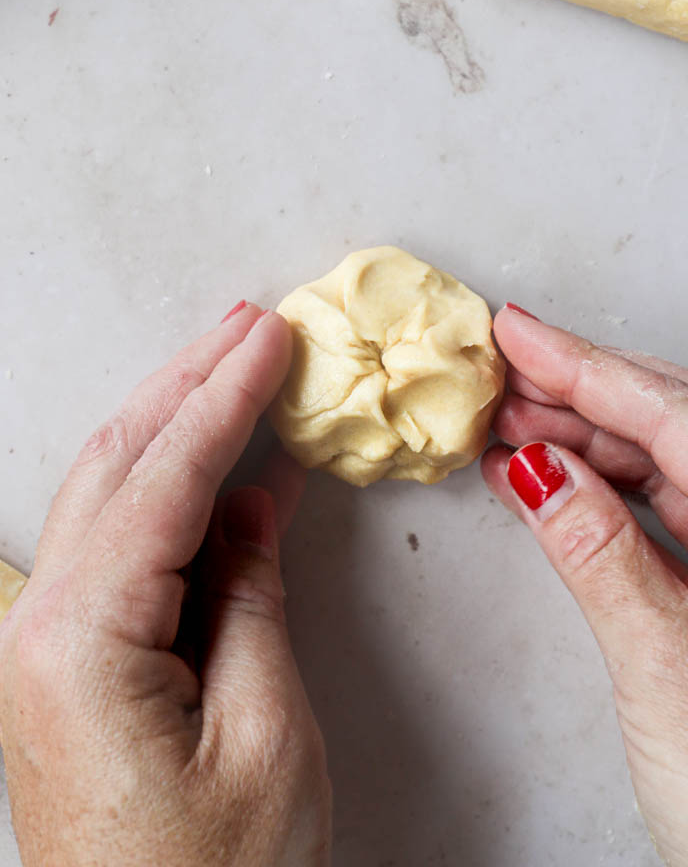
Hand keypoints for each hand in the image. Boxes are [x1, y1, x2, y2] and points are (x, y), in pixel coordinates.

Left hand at [0, 304, 330, 866]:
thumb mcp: (265, 732)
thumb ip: (254, 597)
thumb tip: (257, 501)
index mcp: (80, 638)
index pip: (164, 478)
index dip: (225, 397)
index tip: (274, 338)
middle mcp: (41, 627)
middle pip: (117, 463)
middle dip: (188, 384)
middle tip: (253, 327)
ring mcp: (46, 644)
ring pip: (112, 495)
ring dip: (175, 424)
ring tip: (235, 368)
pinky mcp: (70, 664)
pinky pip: (122, 547)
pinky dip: (174, 493)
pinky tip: (224, 473)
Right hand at [483, 305, 687, 866]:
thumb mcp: (666, 666)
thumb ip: (596, 550)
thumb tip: (534, 464)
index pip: (682, 418)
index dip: (589, 366)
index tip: (519, 333)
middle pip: (683, 424)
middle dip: (588, 390)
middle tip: (506, 365)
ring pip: (674, 464)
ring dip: (591, 437)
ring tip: (512, 417)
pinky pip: (670, 512)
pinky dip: (608, 490)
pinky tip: (554, 474)